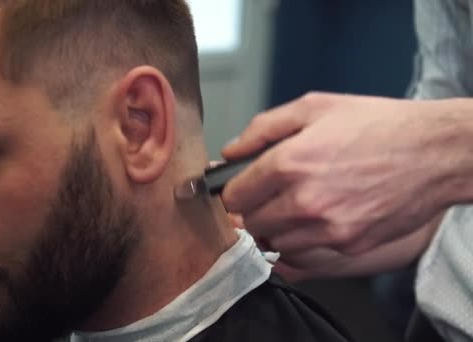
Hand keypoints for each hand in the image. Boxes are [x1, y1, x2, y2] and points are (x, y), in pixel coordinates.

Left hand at [222, 92, 459, 256]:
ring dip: (275, 228)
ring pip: (275, 242)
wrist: (434, 151)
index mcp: (289, 162)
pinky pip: (305, 253)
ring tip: (293, 206)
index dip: (233, 191)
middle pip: (250, 222)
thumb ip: (263, 128)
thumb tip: (230, 151)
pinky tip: (317, 218)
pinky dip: (302, 240)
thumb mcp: (314, 108)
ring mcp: (327, 228)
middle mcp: (304, 200)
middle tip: (267, 196)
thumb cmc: (377, 125)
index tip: (241, 189)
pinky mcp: (348, 245)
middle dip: (253, 209)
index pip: (234, 195)